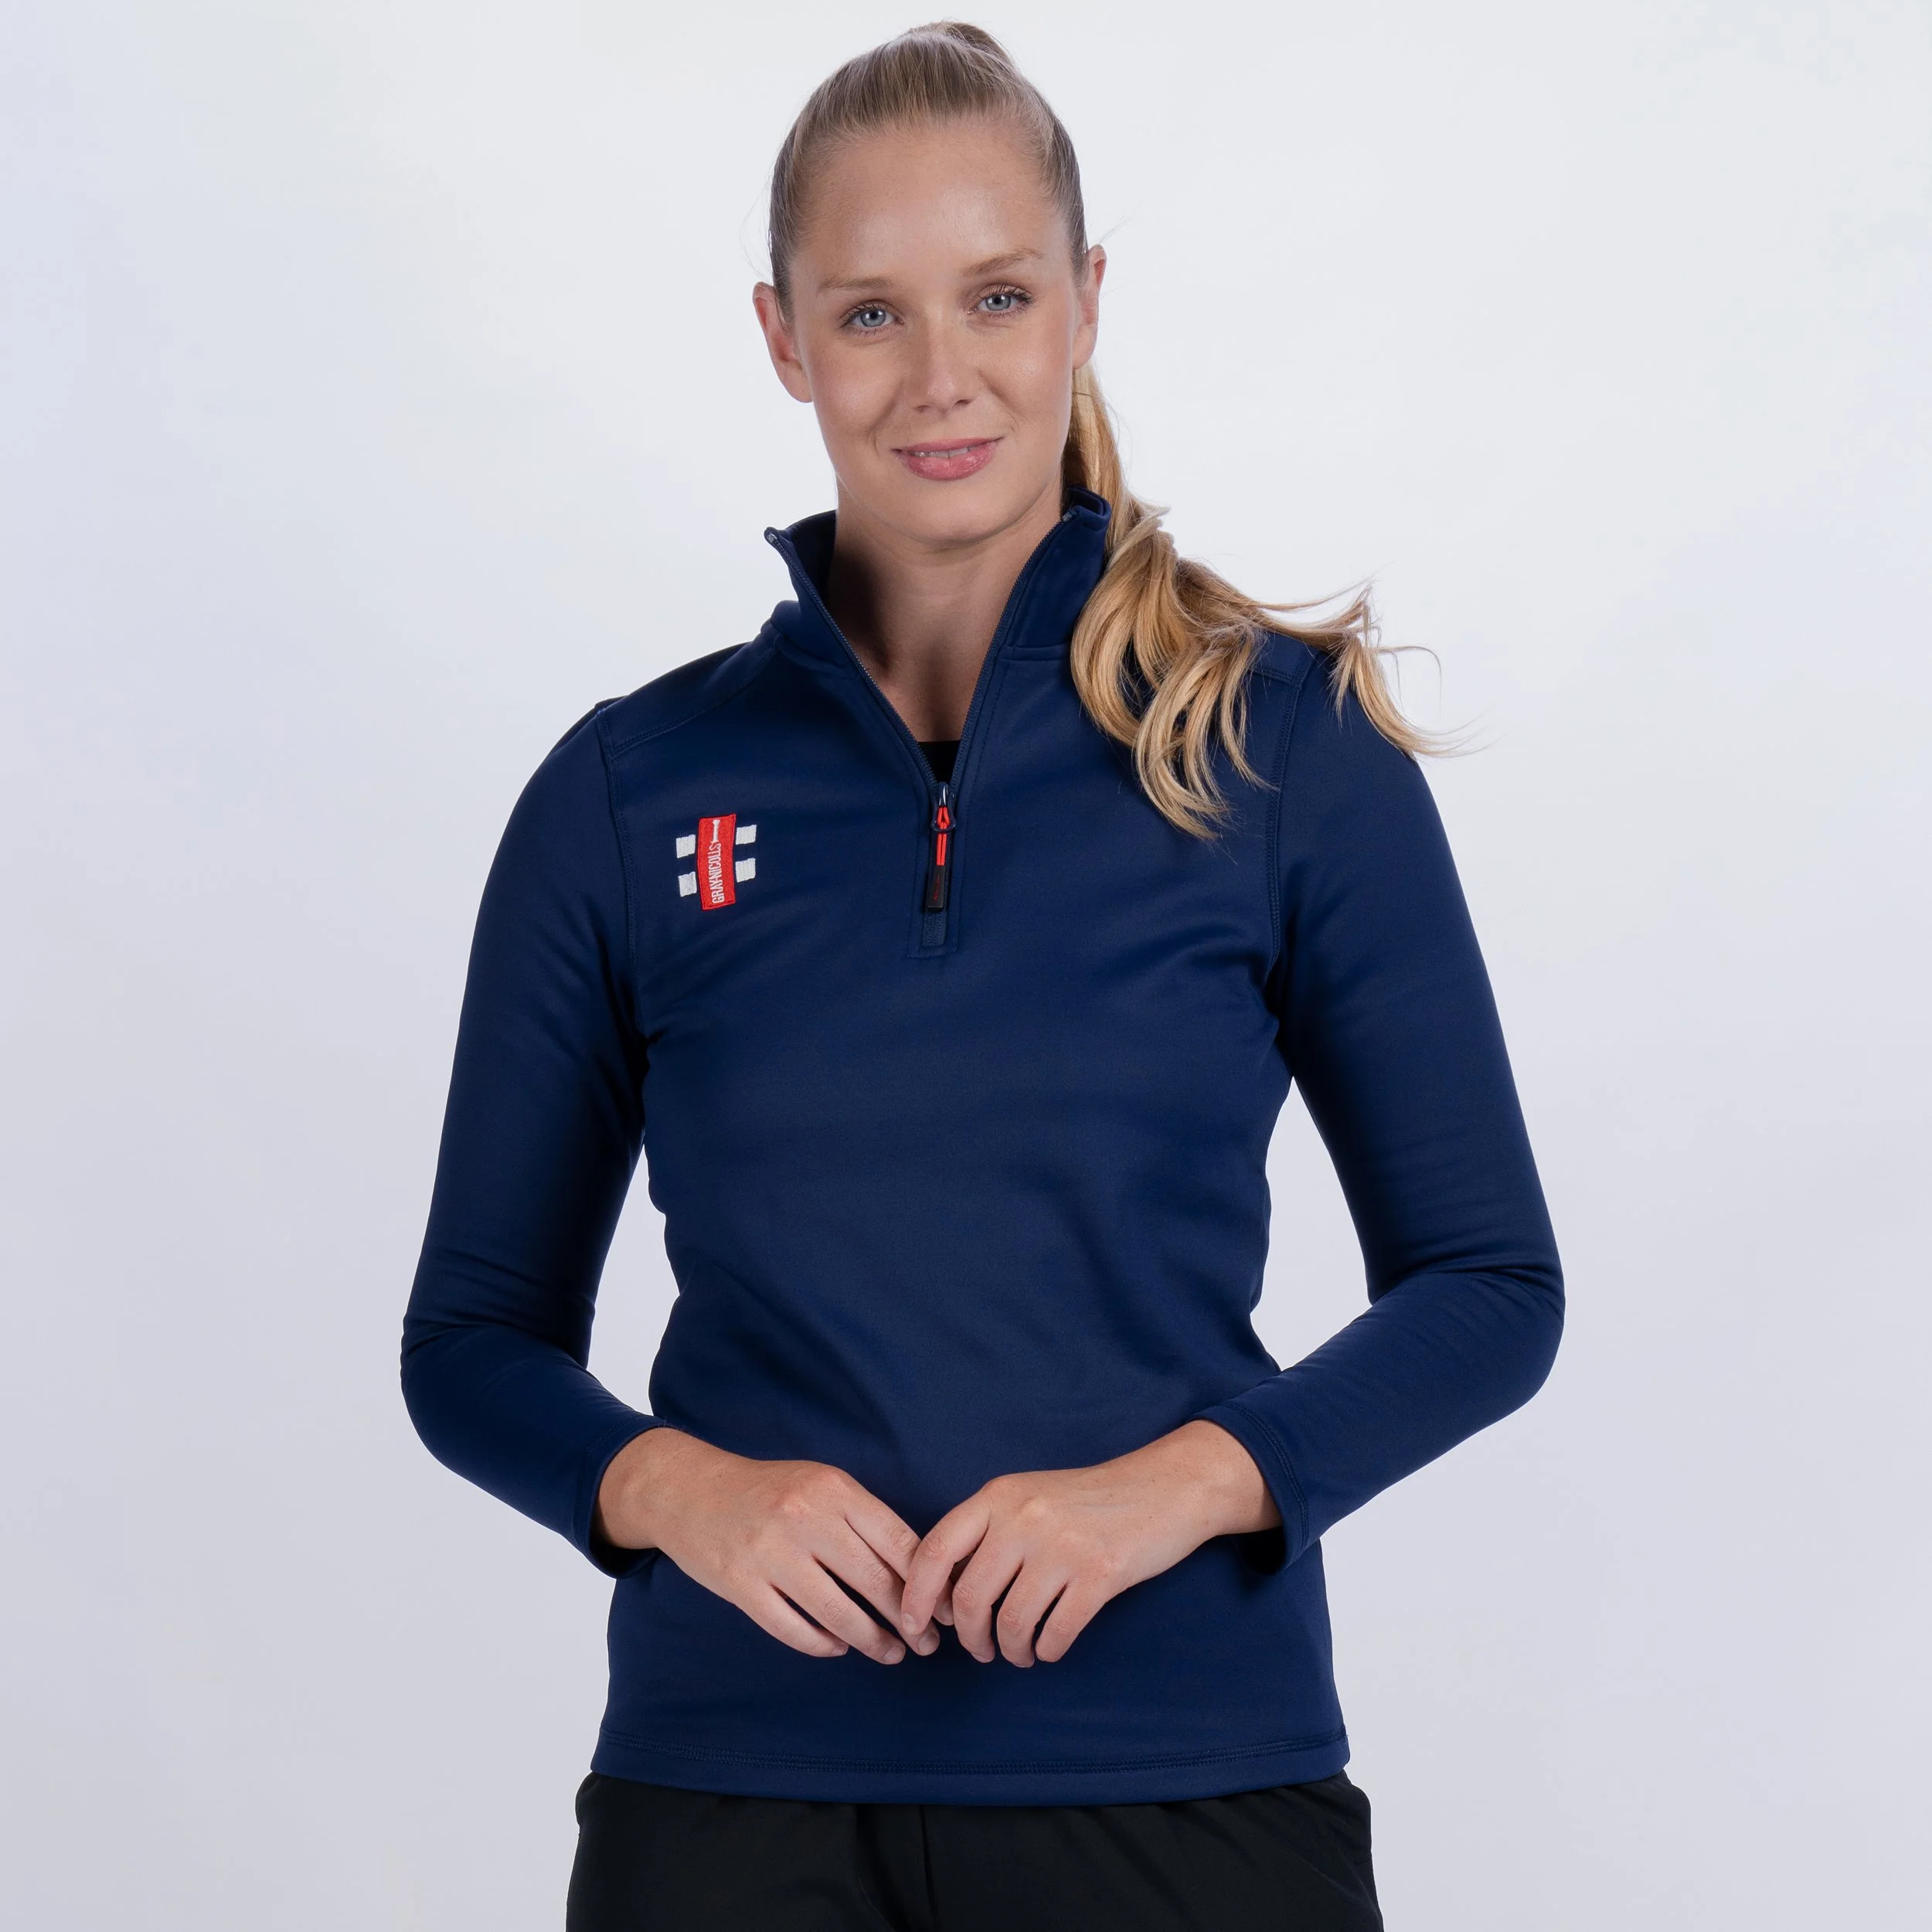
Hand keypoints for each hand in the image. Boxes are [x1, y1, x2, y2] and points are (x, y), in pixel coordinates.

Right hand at [595, 1428, 937, 1664]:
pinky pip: (792, 1628)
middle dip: (909, 1620)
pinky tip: (838, 1648)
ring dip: (871, 1640)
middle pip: (874, 1581)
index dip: (929, 1583)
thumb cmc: (769, 1490)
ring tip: (891, 1653)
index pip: (898, 1542)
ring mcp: (770, 1554)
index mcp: (834, 1489)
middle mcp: (805, 1518)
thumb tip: (916, 1569)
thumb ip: (862, 1519)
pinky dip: (822, 1644)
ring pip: (837, 1612)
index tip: (945, 1610)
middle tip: (927, 1646)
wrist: (689, 1490)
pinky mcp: (741, 1585)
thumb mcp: (820, 1484)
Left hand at [897, 1421, 1279, 1666]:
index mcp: (998, 1496)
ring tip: (1019, 1652)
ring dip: (1009, 1650)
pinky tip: (1049, 1647)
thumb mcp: (1028, 1497)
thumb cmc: (1088, 1500)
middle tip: (980, 1649)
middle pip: (969, 1598)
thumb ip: (987, 1532)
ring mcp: (1062, 1546)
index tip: (915, 1627)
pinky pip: (1055, 1633)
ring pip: (1010, 1623)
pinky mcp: (1099, 1574)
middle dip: (969, 1637)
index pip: (935, 1551)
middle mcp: (1023, 1518)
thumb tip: (942, 1592)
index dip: (916, 1597)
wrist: (1163, 1487)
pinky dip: (1046, 1650)